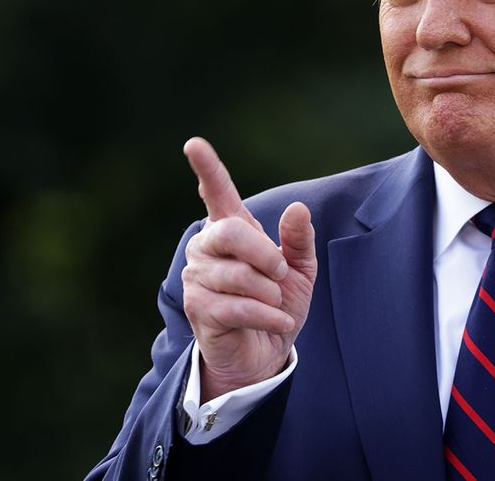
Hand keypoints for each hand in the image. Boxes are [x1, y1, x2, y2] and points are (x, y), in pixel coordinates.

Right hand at [181, 137, 316, 400]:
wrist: (266, 351)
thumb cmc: (278, 302)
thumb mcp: (300, 269)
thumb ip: (299, 240)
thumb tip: (298, 208)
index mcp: (231, 231)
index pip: (217, 194)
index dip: (208, 169)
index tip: (194, 143)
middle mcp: (207, 248)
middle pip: (231, 233)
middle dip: (265, 255)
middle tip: (280, 275)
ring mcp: (198, 279)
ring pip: (240, 276)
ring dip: (270, 294)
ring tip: (274, 303)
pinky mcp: (199, 310)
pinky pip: (239, 307)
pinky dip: (268, 315)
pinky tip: (276, 321)